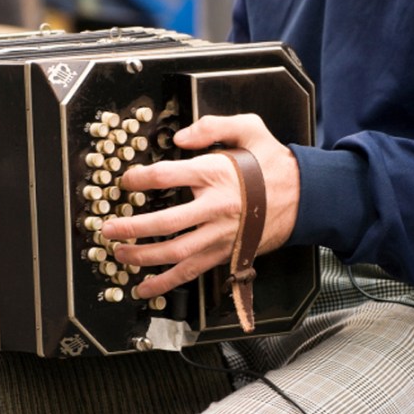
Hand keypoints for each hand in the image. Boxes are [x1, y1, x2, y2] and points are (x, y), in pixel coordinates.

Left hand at [100, 113, 299, 298]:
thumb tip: (179, 138)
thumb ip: (213, 126)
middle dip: (131, 227)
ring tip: (119, 254)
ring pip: (175, 252)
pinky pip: (192, 272)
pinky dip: (166, 283)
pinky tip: (145, 288)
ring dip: (143, 256)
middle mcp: (215, 207)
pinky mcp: (224, 253)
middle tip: (107, 228)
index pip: (166, 176)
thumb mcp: (250, 128)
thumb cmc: (273, 163)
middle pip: (165, 221)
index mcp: (216, 174)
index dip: (139, 179)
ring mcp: (220, 235)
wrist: (305, 196)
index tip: (126, 181)